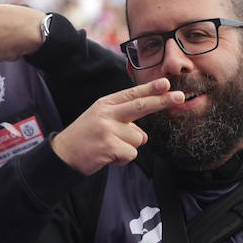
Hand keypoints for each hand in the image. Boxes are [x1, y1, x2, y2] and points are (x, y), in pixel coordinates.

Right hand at [51, 79, 181, 175]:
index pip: (131, 94)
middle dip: (162, 101)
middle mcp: (107, 113)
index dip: (150, 89)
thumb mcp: (101, 121)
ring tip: (109, 148)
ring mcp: (107, 129)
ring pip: (138, 138)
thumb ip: (123, 122)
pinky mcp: (109, 146)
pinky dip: (123, 159)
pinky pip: (131, 153)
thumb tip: (144, 135)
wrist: (62, 155)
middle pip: (140, 106)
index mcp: (105, 104)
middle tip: (179, 97)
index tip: (166, 83)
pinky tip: (108, 157)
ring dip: (128, 147)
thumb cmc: (84, 138)